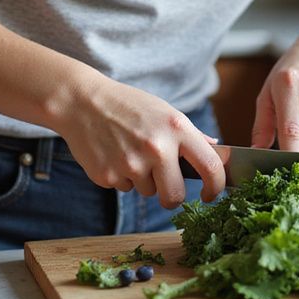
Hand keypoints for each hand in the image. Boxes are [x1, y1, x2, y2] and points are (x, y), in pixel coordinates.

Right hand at [56, 80, 224, 208]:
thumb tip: (217, 151)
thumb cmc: (128, 105)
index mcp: (177, 128)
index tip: (211, 194)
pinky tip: (113, 154)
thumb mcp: (165, 112)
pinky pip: (125, 188)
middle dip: (172, 197)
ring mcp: (130, 164)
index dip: (215, 187)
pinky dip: (122, 177)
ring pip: (148, 192)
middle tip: (165, 185)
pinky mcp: (107, 176)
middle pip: (175, 196)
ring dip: (143, 180)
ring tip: (129, 152)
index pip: (210, 167)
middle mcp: (156, 148)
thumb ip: (192, 135)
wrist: (82, 102)